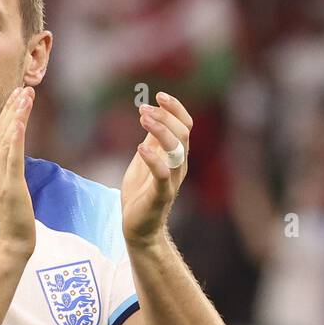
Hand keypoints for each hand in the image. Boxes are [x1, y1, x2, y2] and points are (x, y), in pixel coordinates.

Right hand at [0, 86, 35, 256]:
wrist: (7, 243)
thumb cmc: (10, 218)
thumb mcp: (6, 186)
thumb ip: (7, 167)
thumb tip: (11, 150)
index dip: (8, 112)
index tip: (17, 93)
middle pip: (2, 131)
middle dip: (13, 108)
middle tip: (23, 87)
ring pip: (7, 139)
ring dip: (15, 115)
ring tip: (24, 96)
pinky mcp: (9, 185)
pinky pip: (12, 158)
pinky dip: (14, 139)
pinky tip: (18, 122)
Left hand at [121, 91, 191, 246]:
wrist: (138, 228)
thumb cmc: (141, 194)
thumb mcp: (145, 160)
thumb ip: (151, 140)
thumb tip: (152, 114)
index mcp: (176, 155)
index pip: (185, 125)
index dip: (175, 108)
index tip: (158, 95)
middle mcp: (179, 166)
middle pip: (183, 133)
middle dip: (165, 116)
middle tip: (143, 109)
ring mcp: (172, 181)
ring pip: (177, 150)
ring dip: (160, 131)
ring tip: (142, 119)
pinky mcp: (161, 195)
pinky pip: (163, 174)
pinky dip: (153, 159)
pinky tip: (140, 148)